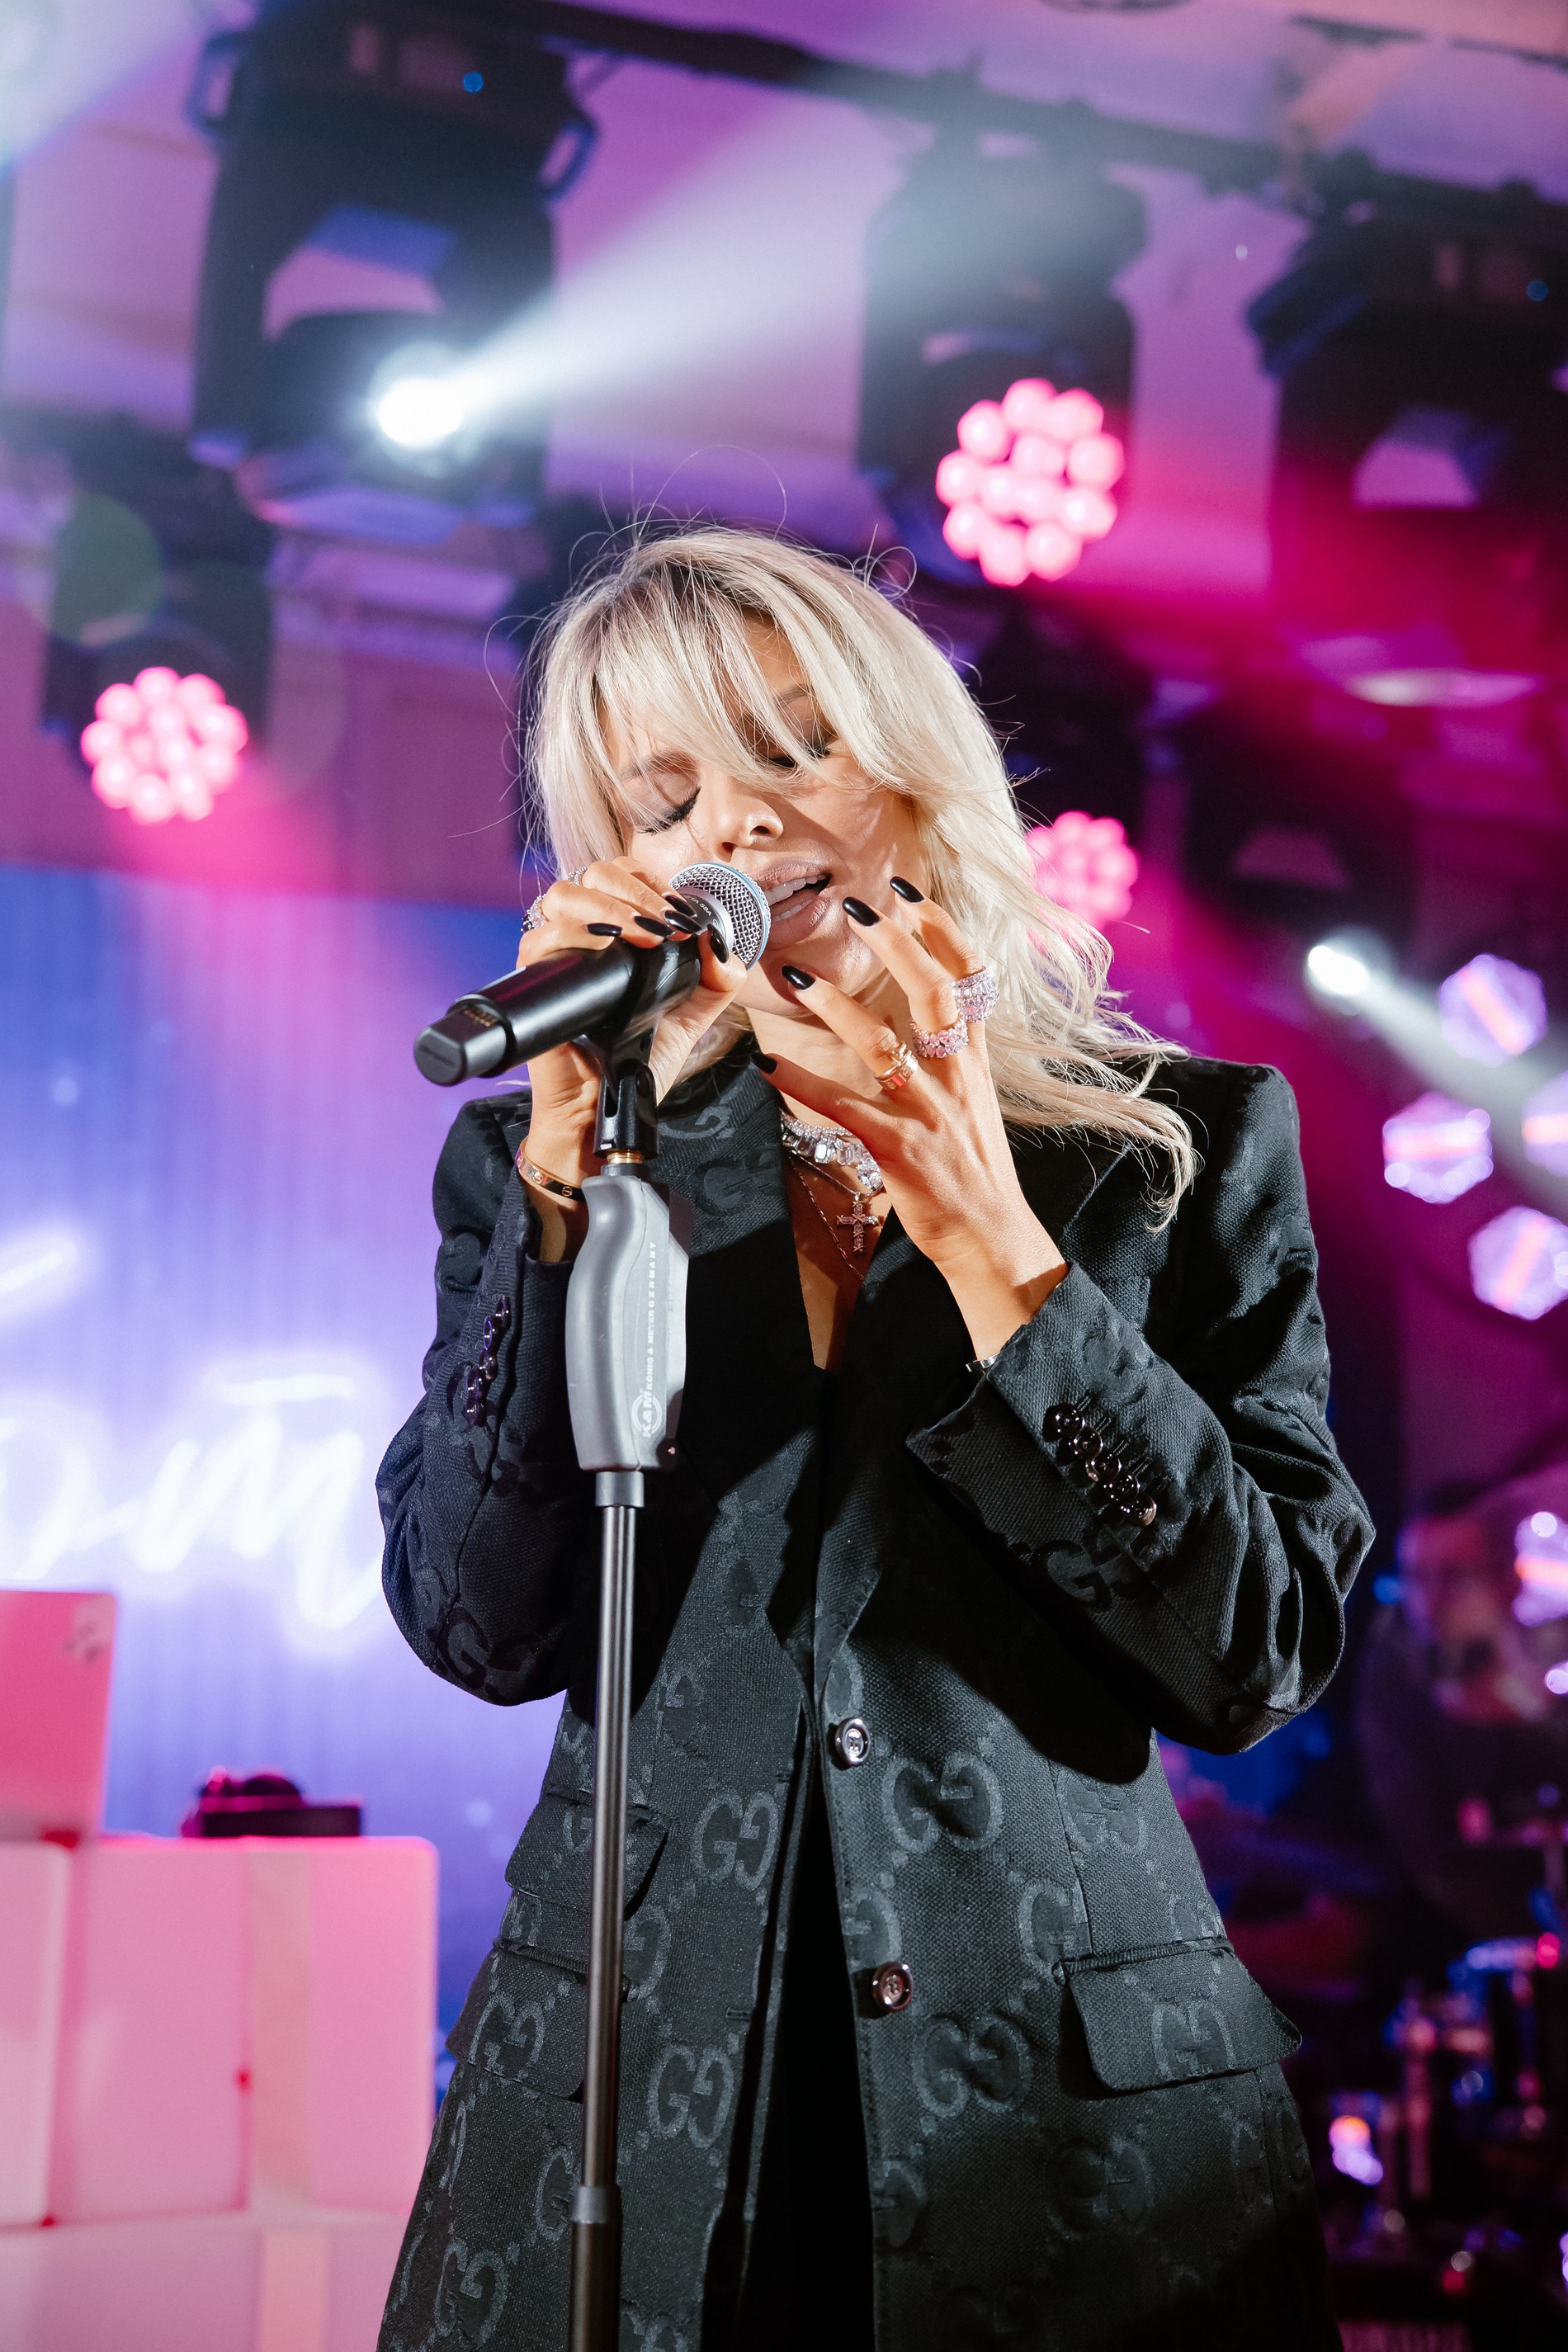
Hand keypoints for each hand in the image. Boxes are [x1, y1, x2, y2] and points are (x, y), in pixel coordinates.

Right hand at [516, 857, 747, 1186]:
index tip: (680, 915)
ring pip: (562, 896)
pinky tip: (608, 948)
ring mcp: (555, 956)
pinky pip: (538, 939)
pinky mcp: (534, 982)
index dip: (650, 882)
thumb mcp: (693, 1014)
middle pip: (591, 875)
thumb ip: (717, 977)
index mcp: (614, 933)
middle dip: (634, 891)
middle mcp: (580, 936)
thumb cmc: (641, 1060)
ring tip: (645, 936)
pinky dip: (573, 934)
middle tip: (666, 924)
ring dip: (609, 907)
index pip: (620, 875)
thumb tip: (721, 940)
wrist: (608, 1106)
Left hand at [757, 890, 1067, 1357]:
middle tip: (859, 908)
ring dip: (837, 1007)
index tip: (910, 895)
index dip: (942, 932)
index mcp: (973, 1062)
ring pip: (884, 1046)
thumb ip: (952, 1059)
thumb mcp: (974, 1103)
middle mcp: (955, 1079)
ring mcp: (929, 1113)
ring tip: (797, 977)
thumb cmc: (974, 1172)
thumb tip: (927, 1020)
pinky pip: (844, 1109)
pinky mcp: (899, 1150)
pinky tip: (768, 1065)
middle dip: (899, 946)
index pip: (969, 980)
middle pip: (935, 995)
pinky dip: (802, 1085)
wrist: (993, 1238)